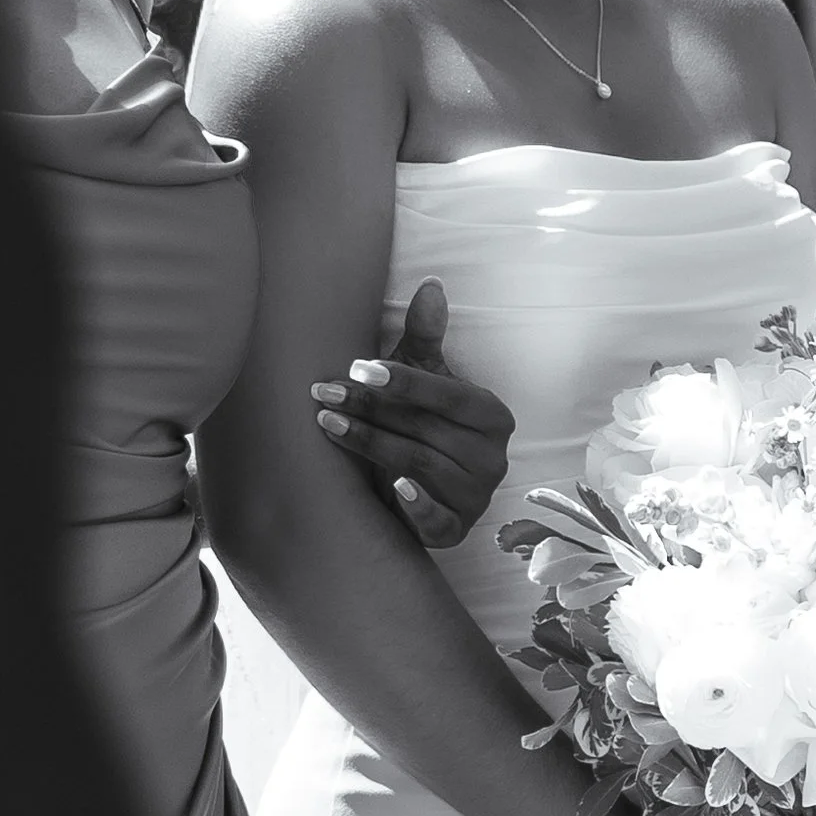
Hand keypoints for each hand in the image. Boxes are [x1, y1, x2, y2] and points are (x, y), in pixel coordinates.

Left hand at [310, 278, 515, 550]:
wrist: (423, 488)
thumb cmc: (422, 423)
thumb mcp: (425, 378)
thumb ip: (425, 337)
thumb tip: (431, 285)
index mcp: (491, 415)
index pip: (447, 394)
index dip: (403, 381)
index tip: (357, 367)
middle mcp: (492, 457)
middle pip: (425, 429)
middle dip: (370, 409)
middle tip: (322, 393)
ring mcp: (477, 496)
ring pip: (418, 466)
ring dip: (370, 445)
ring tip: (327, 424)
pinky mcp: (456, 530)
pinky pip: (438, 520)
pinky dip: (416, 505)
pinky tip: (390, 489)